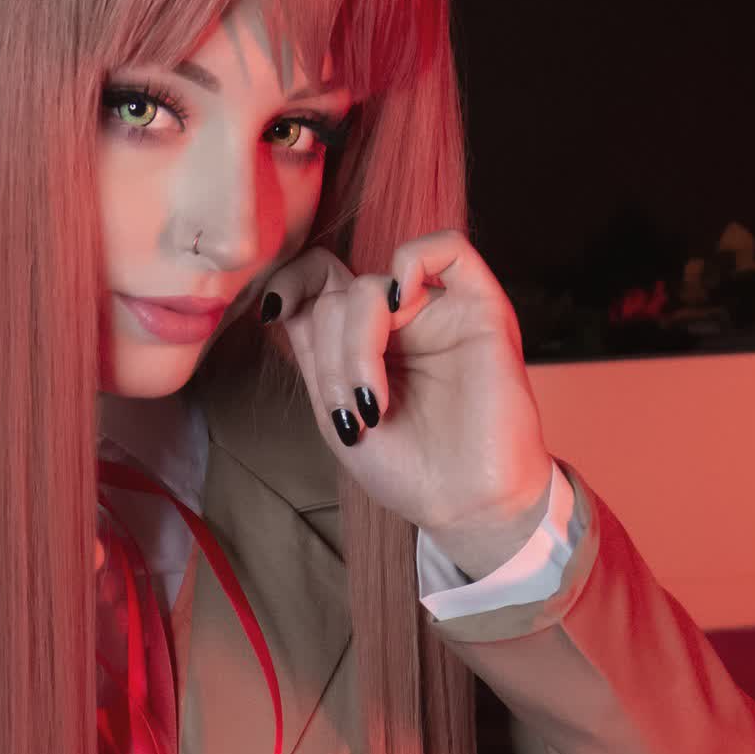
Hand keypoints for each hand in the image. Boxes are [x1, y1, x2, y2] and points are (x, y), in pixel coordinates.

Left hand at [260, 234, 554, 568]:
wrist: (465, 506)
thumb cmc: (409, 471)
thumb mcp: (336, 416)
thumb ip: (313, 355)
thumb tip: (281, 299)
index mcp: (363, 343)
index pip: (319, 281)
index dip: (291, 282)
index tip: (274, 311)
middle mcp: (398, 321)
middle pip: (336, 295)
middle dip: (330, 357)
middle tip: (350, 413)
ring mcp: (438, 312)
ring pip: (373, 283)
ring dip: (357, 342)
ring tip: (373, 402)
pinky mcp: (480, 308)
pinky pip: (448, 247)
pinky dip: (412, 262)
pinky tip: (401, 306)